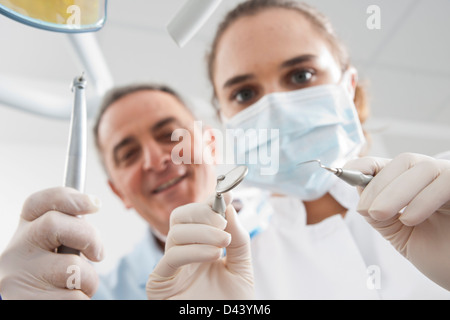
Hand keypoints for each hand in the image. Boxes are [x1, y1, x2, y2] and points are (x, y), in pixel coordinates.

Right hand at [0, 187, 103, 298]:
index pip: (38, 203)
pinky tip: (66, 299)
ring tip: (77, 287)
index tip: (95, 203)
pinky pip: (74, 297)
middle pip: (53, 224)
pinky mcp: (26, 301)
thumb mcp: (53, 249)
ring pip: (72, 267)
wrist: (28, 306)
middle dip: (89, 237)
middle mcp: (16, 251)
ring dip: (88, 280)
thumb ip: (68, 231)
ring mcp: (18, 277)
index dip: (69, 197)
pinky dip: (81, 299)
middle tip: (98, 254)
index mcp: (25, 232)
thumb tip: (92, 206)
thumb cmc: (50, 278)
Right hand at [146, 194, 253, 299]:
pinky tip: (213, 255)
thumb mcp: (241, 268)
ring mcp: (170, 266)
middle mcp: (183, 252)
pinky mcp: (160, 282)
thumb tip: (228, 205)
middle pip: (180, 215)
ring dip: (202, 232)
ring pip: (175, 232)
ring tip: (222, 242)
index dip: (210, 201)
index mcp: (200, 247)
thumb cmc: (230, 305)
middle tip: (221, 220)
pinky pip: (171, 256)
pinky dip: (194, 250)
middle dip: (201, 212)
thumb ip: (238, 239)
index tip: (228, 190)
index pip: (197, 215)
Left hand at [344, 153, 449, 288]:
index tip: (345, 174)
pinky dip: (423, 199)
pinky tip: (410, 219)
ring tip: (381, 215)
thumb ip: (380, 212)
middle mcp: (438, 178)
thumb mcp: (400, 234)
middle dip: (378, 185)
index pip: (390, 164)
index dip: (365, 164)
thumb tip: (358, 190)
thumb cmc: (441, 257)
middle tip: (367, 211)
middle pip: (405, 162)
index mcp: (419, 185)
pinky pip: (446, 182)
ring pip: (422, 168)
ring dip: (395, 192)